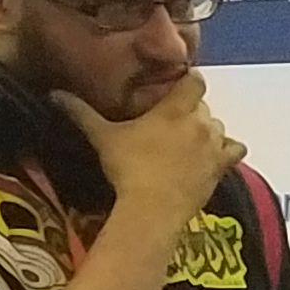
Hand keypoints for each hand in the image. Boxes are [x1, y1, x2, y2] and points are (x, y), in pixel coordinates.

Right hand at [58, 77, 242, 219]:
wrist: (153, 208)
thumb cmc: (128, 168)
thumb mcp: (102, 137)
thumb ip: (80, 113)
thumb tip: (53, 94)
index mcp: (176, 108)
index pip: (194, 80)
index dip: (187, 81)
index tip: (174, 87)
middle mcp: (201, 122)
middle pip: (203, 105)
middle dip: (190, 109)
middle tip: (169, 122)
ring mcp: (215, 146)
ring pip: (218, 127)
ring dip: (207, 130)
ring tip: (187, 141)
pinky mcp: (222, 168)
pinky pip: (235, 151)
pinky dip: (228, 150)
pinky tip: (215, 155)